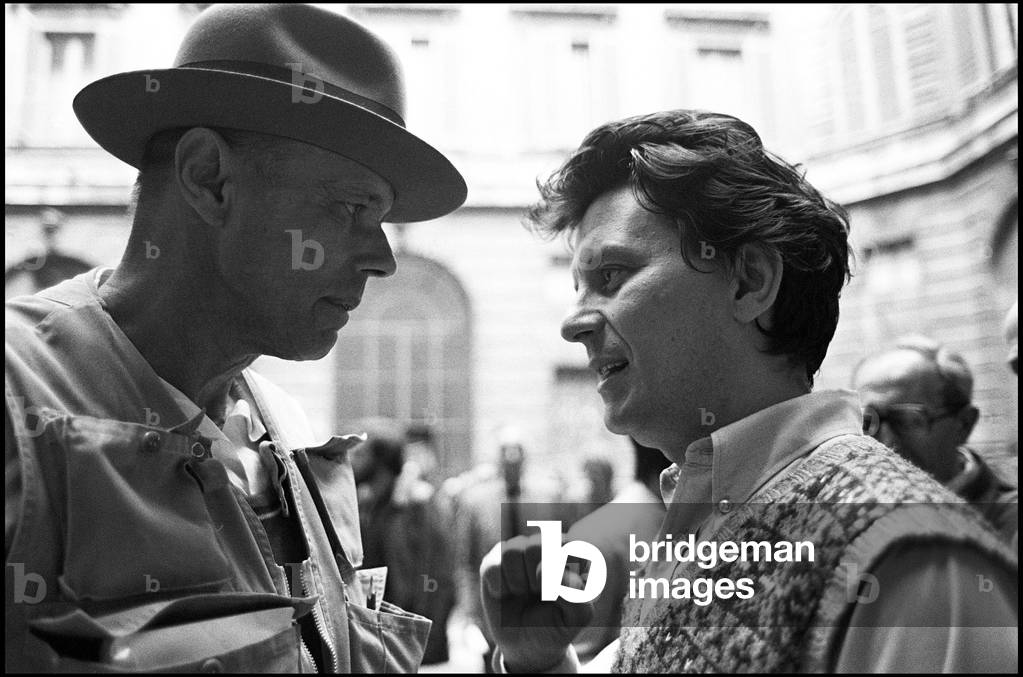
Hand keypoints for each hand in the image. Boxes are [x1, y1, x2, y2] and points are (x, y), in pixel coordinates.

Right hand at [480, 534, 593, 671]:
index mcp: (570, 553)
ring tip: (524, 594)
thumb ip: (573, 591)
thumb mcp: (577, 616)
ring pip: (512, 551)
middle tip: (541, 594)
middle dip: (538, 579)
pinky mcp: (494, 561)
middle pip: (536, 545)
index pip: (567, 544)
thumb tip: (543, 569)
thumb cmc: (557, 625)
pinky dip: (500, 587)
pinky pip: (493, 565)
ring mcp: (518, 551)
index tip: (561, 594)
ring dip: (519, 582)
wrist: (527, 645)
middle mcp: (543, 545)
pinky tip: (506, 595)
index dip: (560, 573)